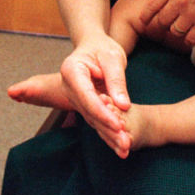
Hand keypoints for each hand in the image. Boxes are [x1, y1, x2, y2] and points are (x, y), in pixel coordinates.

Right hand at [58, 34, 130, 151]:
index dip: (102, 113)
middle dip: (107, 128)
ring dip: (109, 135)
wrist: (94, 46)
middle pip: (88, 112)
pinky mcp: (83, 105)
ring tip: (125, 148)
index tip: (118, 125)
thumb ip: (116, 80)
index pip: (87, 97)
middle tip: (125, 143)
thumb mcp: (113, 57)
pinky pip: (96, 120)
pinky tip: (120, 145)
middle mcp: (68, 87)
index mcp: (71, 71)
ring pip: (92, 119)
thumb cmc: (102, 48)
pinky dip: (108, 132)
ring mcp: (74, 98)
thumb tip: (123, 105)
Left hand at [138, 0, 194, 45]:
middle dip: (162, 24)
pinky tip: (192, 37)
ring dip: (177, 31)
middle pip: (162, 20)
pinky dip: (189, 40)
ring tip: (182, 28)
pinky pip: (190, 40)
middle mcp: (179, 0)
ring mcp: (191, 14)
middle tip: (164, 26)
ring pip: (174, 31)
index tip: (144, 21)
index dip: (146, 15)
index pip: (151, 4)